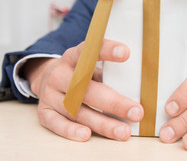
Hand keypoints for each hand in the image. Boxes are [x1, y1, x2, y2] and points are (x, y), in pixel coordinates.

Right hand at [23, 39, 143, 141]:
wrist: (46, 78)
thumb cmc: (80, 73)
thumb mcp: (90, 65)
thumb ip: (108, 71)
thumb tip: (142, 82)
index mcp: (72, 57)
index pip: (89, 51)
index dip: (106, 51)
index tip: (126, 52)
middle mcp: (59, 75)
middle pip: (86, 89)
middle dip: (114, 103)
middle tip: (137, 112)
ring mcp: (49, 94)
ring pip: (76, 110)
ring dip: (101, 123)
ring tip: (123, 132)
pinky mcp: (43, 112)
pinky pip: (56, 123)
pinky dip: (70, 130)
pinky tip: (87, 135)